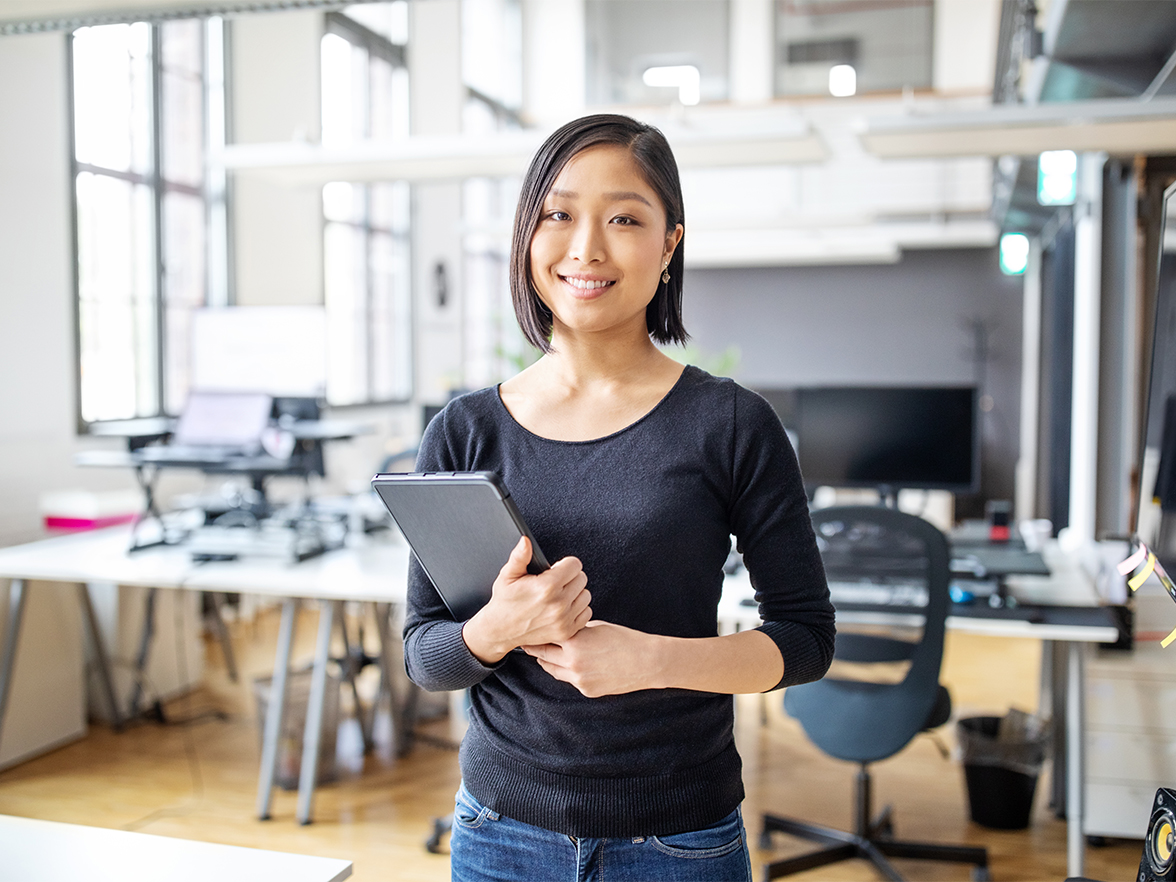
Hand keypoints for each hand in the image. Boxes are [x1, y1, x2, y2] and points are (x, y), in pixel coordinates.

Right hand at [462, 537, 590, 663]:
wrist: (501, 630)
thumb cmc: (505, 601)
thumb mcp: (508, 575)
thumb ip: (520, 556)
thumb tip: (525, 541)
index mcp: (546, 587)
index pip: (575, 565)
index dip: (565, 564)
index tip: (555, 569)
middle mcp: (558, 604)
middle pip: (582, 578)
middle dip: (570, 577)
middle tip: (555, 582)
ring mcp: (564, 619)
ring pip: (585, 595)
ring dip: (575, 593)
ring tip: (558, 595)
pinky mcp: (567, 631)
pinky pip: (586, 613)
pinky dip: (578, 609)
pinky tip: (563, 608)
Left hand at [523, 621, 663, 697]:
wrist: (646, 661)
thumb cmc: (624, 639)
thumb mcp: (596, 626)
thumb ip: (575, 630)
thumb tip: (561, 630)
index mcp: (574, 641)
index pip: (544, 638)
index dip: (535, 634)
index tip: (527, 632)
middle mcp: (572, 662)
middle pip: (542, 655)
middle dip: (535, 648)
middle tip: (527, 643)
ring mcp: (578, 679)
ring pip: (552, 670)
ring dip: (548, 661)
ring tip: (542, 653)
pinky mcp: (586, 690)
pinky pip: (569, 680)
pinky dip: (567, 672)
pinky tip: (570, 664)